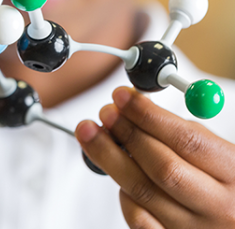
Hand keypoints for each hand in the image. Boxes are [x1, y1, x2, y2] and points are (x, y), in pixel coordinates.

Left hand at [76, 86, 234, 227]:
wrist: (234, 224)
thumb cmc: (227, 185)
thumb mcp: (223, 156)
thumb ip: (186, 134)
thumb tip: (136, 107)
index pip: (189, 141)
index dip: (149, 116)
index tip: (122, 97)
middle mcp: (220, 207)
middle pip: (163, 168)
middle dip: (127, 134)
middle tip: (105, 112)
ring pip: (143, 192)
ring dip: (110, 158)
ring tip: (92, 134)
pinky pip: (139, 219)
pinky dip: (123, 195)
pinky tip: (117, 176)